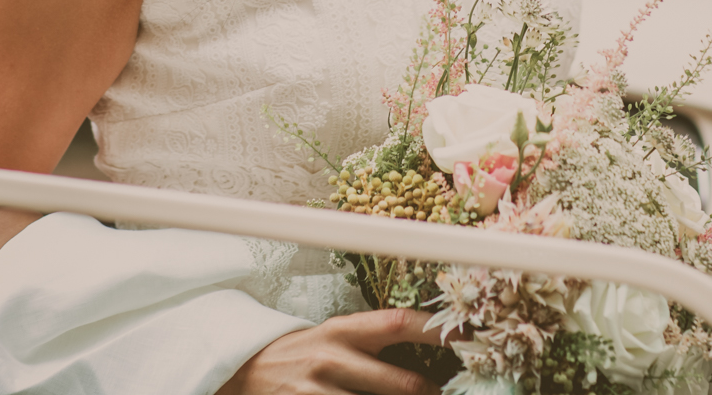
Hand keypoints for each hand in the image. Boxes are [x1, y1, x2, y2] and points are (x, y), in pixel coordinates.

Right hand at [219, 309, 445, 394]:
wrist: (242, 372)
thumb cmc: (300, 355)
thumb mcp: (332, 337)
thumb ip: (371, 344)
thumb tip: (425, 354)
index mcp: (344, 330)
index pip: (399, 323)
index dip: (437, 330)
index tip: (469, 338)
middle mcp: (333, 357)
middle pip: (402, 384)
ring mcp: (318, 391)